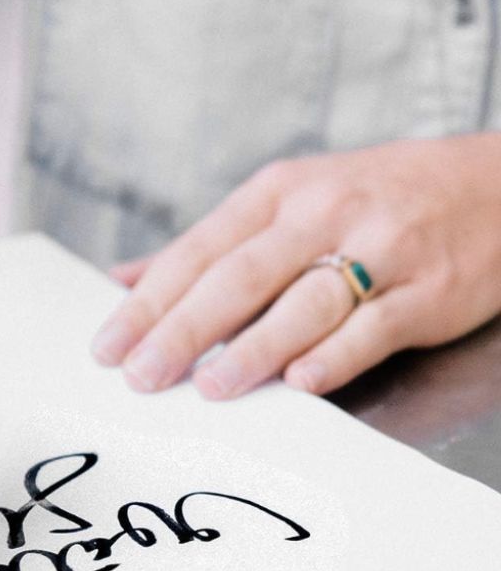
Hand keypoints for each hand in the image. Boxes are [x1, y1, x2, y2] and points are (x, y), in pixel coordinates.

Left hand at [90, 134, 500, 397]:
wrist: (496, 184)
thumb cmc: (373, 200)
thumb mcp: (286, 201)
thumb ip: (207, 246)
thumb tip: (124, 280)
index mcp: (276, 194)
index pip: (197, 251)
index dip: (148, 302)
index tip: (108, 346)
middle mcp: (321, 214)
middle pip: (239, 277)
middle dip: (182, 329)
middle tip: (141, 374)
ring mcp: (380, 249)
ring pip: (304, 302)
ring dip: (253, 348)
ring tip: (209, 386)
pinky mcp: (427, 289)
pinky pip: (374, 325)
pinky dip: (336, 355)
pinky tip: (300, 382)